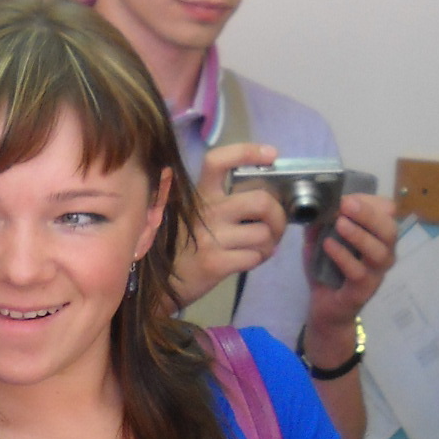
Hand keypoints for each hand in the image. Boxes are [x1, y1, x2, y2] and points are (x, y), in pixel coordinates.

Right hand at [173, 142, 285, 306]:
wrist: (160, 286)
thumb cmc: (183, 249)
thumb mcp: (193, 217)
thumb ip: (220, 204)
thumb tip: (266, 198)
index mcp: (199, 196)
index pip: (219, 161)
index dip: (248, 152)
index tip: (271, 155)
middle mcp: (205, 212)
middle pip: (260, 201)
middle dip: (279, 215)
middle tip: (276, 225)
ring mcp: (210, 238)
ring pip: (263, 234)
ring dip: (271, 243)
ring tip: (261, 247)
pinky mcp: (215, 263)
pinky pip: (255, 257)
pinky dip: (259, 259)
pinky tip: (249, 259)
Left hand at [303, 192, 396, 352]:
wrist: (326, 309)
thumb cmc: (329, 271)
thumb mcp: (321, 242)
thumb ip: (320, 224)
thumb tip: (313, 204)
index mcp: (378, 237)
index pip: (387, 212)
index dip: (369, 202)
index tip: (346, 197)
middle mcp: (384, 253)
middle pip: (389, 229)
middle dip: (368, 214)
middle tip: (346, 204)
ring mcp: (376, 273)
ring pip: (379, 251)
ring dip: (359, 234)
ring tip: (339, 223)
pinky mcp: (363, 290)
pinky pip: (358, 271)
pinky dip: (343, 256)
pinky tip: (328, 245)